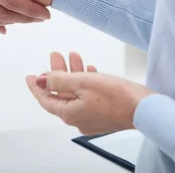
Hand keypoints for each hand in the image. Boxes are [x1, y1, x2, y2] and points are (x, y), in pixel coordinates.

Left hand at [26, 52, 153, 135]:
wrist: (145, 109)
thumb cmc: (116, 96)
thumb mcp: (82, 82)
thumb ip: (58, 80)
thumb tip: (40, 79)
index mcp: (69, 113)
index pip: (46, 99)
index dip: (37, 86)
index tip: (29, 76)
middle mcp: (78, 118)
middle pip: (61, 93)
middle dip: (57, 73)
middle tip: (55, 55)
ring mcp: (92, 117)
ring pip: (76, 92)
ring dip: (73, 73)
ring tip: (72, 55)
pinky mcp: (105, 113)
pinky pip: (89, 96)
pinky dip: (86, 81)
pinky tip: (90, 69)